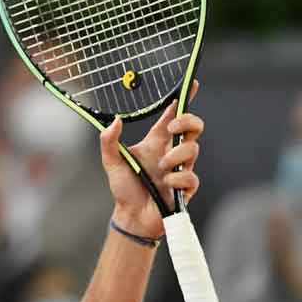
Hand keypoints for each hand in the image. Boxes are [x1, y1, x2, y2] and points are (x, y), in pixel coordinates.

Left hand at [101, 81, 202, 237]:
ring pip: (193, 150)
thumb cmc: (124, 189)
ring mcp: (180, 169)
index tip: (192, 84)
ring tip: (161, 168)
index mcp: (155, 143)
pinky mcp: (186, 188)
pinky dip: (178, 180)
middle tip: (172, 128)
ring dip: (176, 156)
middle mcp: (171, 152)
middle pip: (193, 127)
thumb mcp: (111, 162)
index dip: (183, 100)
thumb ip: (108, 141)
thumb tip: (114, 121)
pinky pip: (191, 177)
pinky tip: (166, 186)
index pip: (172, 116)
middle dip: (188, 121)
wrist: (132, 216)